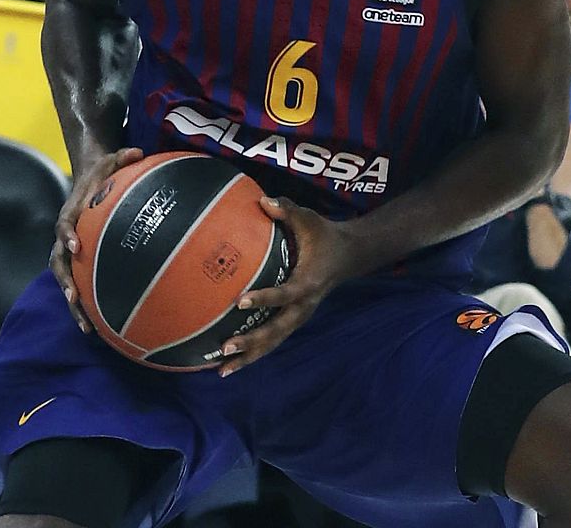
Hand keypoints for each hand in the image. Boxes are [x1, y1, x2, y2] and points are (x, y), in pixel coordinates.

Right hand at [51, 146, 144, 332]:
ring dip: (74, 305)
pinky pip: (80, 286)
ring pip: (66, 283)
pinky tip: (101, 328)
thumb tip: (138, 151)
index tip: (75, 247)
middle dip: (65, 283)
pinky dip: (87, 306)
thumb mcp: (110, 160)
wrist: (87, 181)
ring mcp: (70, 254)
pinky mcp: (79, 264)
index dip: (67, 236)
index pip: (64, 226)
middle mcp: (65, 238)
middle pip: (58, 264)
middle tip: (74, 299)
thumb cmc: (101, 174)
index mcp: (71, 215)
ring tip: (87, 327)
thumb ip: (122, 156)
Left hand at [217, 196, 358, 375]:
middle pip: (278, 329)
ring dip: (250, 356)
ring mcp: (299, 316)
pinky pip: (273, 340)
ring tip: (222, 370)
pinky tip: (228, 363)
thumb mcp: (310, 220)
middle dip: (253, 341)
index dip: (265, 298)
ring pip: (275, 342)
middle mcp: (304, 305)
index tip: (241, 302)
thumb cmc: (324, 235)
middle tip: (226, 347)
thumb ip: (288, 210)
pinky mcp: (293, 320)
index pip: (286, 294)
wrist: (348, 255)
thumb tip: (262, 200)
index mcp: (308, 282)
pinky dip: (253, 353)